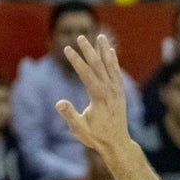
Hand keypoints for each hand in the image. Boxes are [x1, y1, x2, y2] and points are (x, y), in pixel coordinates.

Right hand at [55, 33, 132, 153]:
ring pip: (110, 65)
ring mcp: (116, 90)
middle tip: (80, 36)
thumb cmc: (95, 137)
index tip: (66, 48)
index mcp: (98, 96)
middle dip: (88, 50)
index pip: (85, 72)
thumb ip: (70, 115)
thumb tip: (59, 103)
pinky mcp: (120, 92)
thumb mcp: (79, 129)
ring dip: (104, 50)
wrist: (116, 143)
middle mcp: (109, 89)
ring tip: (100, 36)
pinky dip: (113, 61)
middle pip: (98, 64)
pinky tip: (111, 52)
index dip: (75, 60)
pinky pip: (116, 72)